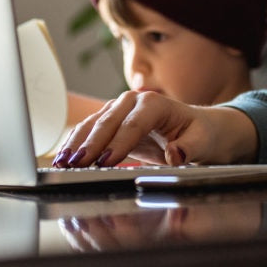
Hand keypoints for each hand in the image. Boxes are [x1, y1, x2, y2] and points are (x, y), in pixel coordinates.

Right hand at [51, 90, 257, 167]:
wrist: (199, 128)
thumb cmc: (202, 134)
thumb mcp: (204, 143)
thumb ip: (190, 148)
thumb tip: (175, 154)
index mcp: (156, 103)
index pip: (133, 123)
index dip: (118, 143)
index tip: (105, 162)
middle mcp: (134, 101)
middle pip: (108, 122)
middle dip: (90, 145)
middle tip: (76, 165)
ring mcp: (120, 109)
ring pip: (93, 125)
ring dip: (76, 144)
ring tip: (62, 164)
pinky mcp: (111, 122)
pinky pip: (89, 131)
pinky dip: (75, 144)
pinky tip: (63, 158)